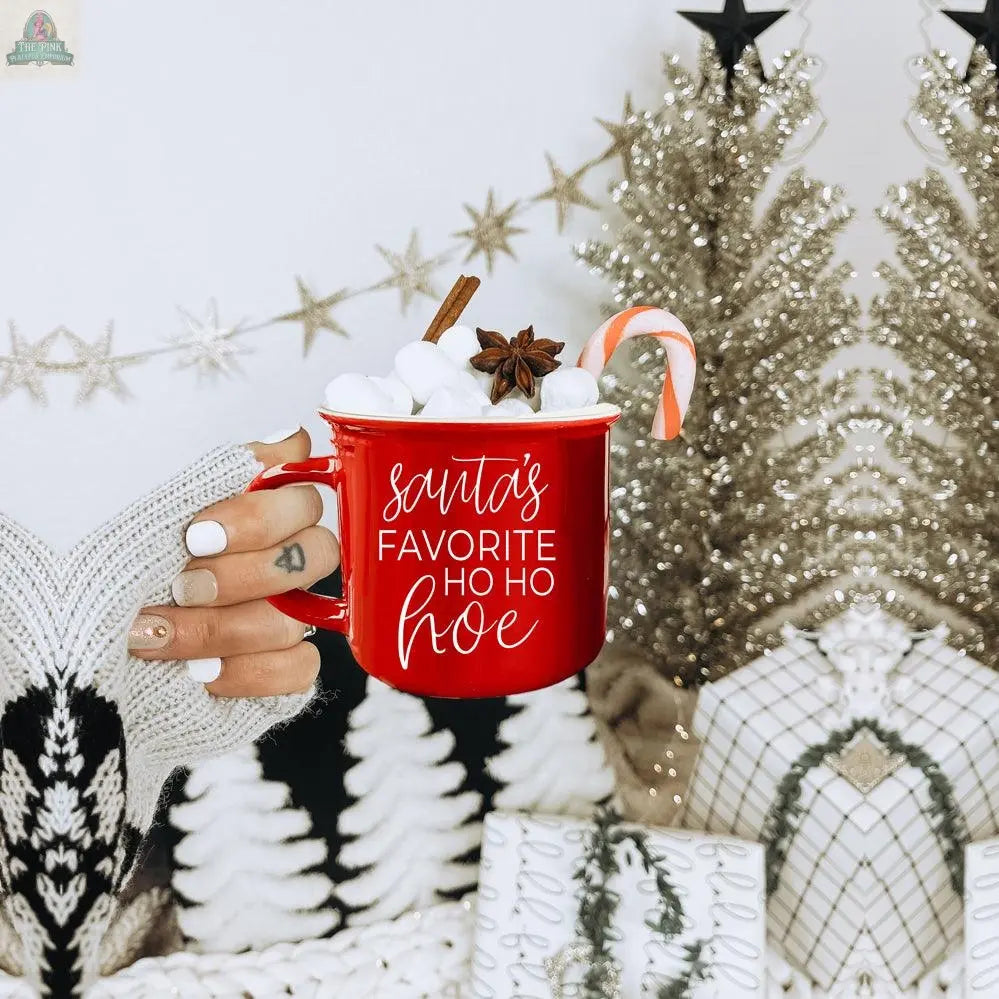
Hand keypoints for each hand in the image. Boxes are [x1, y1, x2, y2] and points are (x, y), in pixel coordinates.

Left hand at [127, 428, 336, 696]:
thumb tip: (288, 438)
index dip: (261, 514)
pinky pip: (298, 668)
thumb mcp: (145, 513)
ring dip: (221, 628)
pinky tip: (198, 671)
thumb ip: (221, 474)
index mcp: (254, 512)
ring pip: (294, 616)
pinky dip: (245, 672)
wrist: (70, 648)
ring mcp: (283, 616)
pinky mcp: (280, 669)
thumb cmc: (104, 572)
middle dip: (245, 572)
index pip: (305, 493)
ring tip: (156, 632)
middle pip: (318, 552)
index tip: (196, 532)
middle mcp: (278, 560)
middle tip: (183, 583)